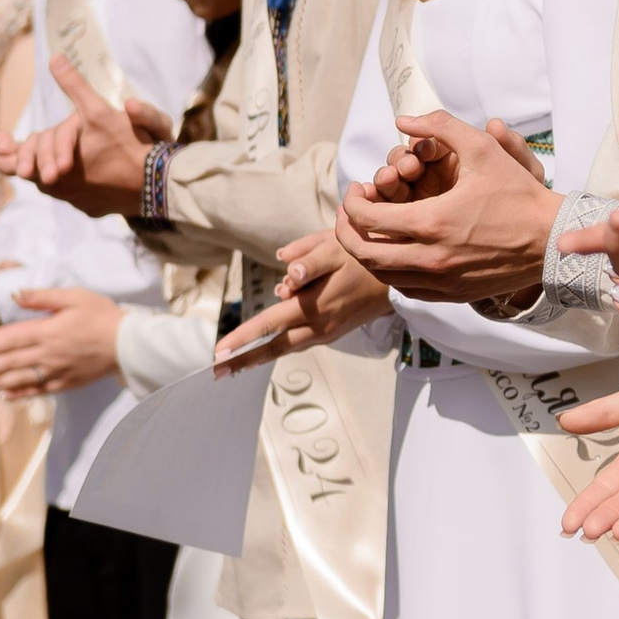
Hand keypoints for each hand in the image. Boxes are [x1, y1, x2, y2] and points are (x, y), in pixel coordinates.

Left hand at [0, 62, 171, 219]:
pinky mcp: (90, 206)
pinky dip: (66, 181)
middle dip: (16, 158)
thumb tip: (55, 57)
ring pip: (48, 185)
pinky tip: (73, 173)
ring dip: (41, 169)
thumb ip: (74, 85)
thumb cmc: (125, 145)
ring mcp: (74, 198)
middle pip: (28, 173)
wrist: (154, 184)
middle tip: (3, 148)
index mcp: (51, 165)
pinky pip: (71, 193)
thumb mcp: (98, 110)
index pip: (12, 162)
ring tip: (37, 161)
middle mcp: (58, 186)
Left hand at [0, 287, 125, 398]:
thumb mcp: (74, 296)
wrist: (128, 343)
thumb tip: (15, 295)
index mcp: (46, 331)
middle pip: (7, 363)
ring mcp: (54, 371)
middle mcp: (46, 354)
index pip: (8, 339)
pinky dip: (18, 394)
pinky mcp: (65, 383)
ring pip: (17, 380)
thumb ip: (42, 297)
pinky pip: (36, 390)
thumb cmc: (102, 315)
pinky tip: (5, 396)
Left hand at [215, 230, 387, 372]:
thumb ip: (305, 255)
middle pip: (274, 347)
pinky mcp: (334, 332)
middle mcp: (319, 326)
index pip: (269, 325)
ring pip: (287, 347)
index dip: (242, 338)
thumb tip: (282, 264)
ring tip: (235, 365)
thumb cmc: (364, 256)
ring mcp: (328, 332)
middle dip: (244, 360)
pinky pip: (300, 342)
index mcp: (314, 306)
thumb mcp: (335, 245)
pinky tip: (268, 346)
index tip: (218, 352)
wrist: (401, 278)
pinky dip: (280, 346)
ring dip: (260, 356)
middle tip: (217, 372)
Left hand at [339, 114, 557, 303]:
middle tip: (350, 213)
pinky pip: (406, 289)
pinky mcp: (452, 295)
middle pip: (366, 253)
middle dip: (347, 231)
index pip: (367, 220)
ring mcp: (441, 281)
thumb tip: (403, 120)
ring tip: (369, 232)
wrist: (551, 239)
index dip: (352, 203)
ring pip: (383, 275)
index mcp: (431, 223)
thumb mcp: (484, 149)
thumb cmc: (518, 193)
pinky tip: (397, 253)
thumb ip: (441, 127)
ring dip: (367, 253)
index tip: (356, 191)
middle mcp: (430, 258)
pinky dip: (392, 272)